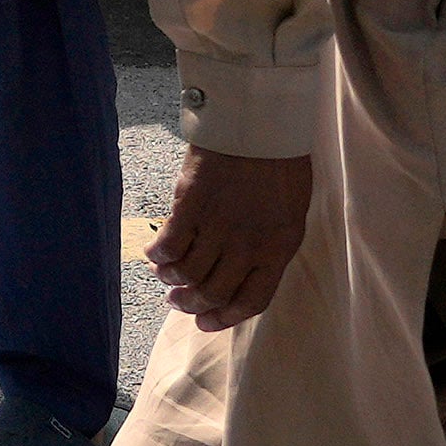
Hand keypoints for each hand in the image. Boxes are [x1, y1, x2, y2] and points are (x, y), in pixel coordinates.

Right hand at [145, 143, 314, 327]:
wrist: (259, 122)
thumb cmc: (280, 163)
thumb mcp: (290, 212)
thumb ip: (270, 244)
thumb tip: (244, 269)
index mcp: (278, 249)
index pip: (251, 302)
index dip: (224, 318)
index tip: (206, 322)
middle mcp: (248, 246)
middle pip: (212, 293)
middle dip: (191, 305)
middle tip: (178, 302)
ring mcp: (218, 228)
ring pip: (187, 275)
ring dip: (171, 282)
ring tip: (164, 277)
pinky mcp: (191, 208)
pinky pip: (168, 247)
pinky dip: (158, 256)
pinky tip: (154, 254)